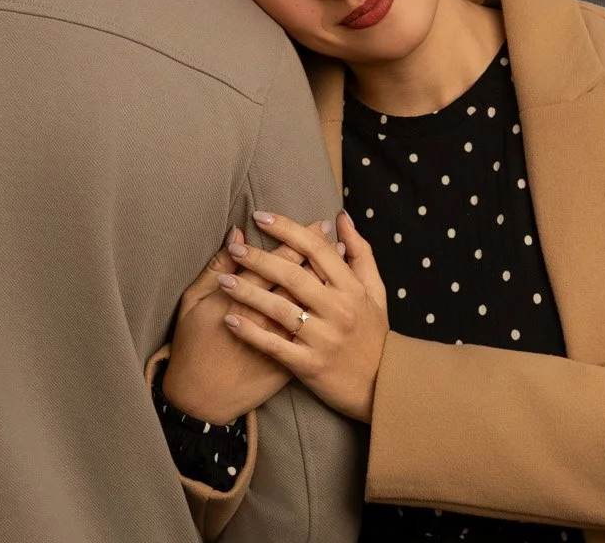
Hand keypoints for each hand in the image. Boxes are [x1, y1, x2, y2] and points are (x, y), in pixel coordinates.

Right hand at [161, 225, 323, 424]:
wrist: (202, 399)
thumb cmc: (191, 346)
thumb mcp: (192, 303)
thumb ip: (215, 266)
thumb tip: (236, 234)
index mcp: (237, 299)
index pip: (273, 262)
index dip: (292, 239)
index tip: (309, 221)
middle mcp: (264, 318)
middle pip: (297, 278)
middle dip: (313, 251)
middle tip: (326, 228)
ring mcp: (280, 343)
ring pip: (309, 303)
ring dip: (324, 276)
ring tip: (337, 252)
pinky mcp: (290, 364)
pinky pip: (313, 331)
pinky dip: (324, 309)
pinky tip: (334, 292)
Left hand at [217, 210, 389, 422]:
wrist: (381, 387)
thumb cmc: (374, 334)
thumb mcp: (376, 291)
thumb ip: (359, 252)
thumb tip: (341, 217)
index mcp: (352, 289)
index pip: (316, 250)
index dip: (287, 229)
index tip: (260, 217)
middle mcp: (339, 311)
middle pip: (293, 277)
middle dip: (259, 259)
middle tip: (234, 246)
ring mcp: (324, 339)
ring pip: (280, 309)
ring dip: (248, 292)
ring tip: (223, 279)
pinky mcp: (310, 365)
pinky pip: (274, 345)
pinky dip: (250, 332)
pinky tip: (229, 319)